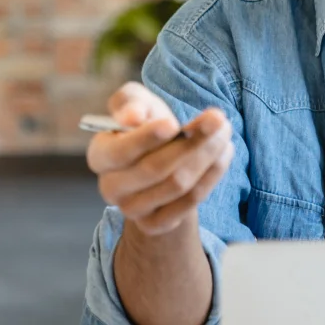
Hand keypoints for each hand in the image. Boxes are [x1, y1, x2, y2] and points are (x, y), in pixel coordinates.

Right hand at [86, 82, 234, 235]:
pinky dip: (212, 175)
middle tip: (218, 120)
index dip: (146, 138)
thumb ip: (130, 102)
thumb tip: (132, 118)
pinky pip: (190, 201)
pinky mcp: (156, 223)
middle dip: (191, 143)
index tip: (173, 123)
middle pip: (154, 169)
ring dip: (207, 156)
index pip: (119, 152)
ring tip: (224, 133)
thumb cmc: (147, 122)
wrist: (163, 157)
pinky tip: (223, 154)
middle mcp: (111, 187)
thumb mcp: (137, 101)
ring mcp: (132, 209)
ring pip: (177, 184)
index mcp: (100, 155)